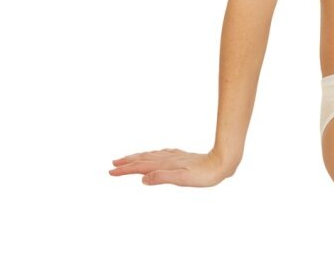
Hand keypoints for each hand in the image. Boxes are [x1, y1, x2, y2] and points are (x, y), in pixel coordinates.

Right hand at [108, 147, 235, 186]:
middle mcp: (168, 158)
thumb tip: (143, 179)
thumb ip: (162, 177)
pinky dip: (152, 155)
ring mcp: (175, 156)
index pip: (140, 167)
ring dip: (138, 157)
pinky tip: (154, 155)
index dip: (125, 169)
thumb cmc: (204, 174)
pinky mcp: (182, 157)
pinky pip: (162, 154)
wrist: (222, 162)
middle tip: (112, 165)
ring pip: (151, 156)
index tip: (111, 171)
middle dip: (127, 162)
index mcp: (166, 164)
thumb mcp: (182, 179)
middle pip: (143, 159)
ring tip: (127, 159)